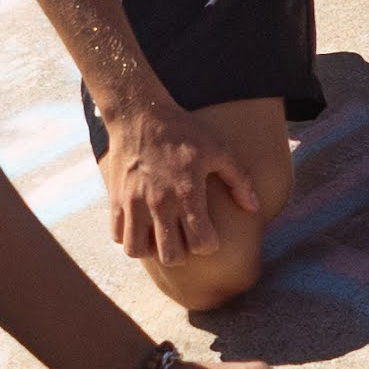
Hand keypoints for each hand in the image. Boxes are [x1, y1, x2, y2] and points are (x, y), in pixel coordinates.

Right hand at [99, 100, 262, 271]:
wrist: (139, 113)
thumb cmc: (183, 131)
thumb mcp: (218, 150)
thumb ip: (239, 180)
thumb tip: (254, 208)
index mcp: (188, 193)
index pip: (201, 244)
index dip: (209, 244)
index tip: (207, 233)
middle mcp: (160, 203)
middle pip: (171, 256)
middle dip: (182, 253)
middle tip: (183, 237)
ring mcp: (134, 202)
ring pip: (137, 250)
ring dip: (151, 248)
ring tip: (159, 234)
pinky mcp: (115, 198)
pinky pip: (116, 235)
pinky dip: (127, 235)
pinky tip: (139, 223)